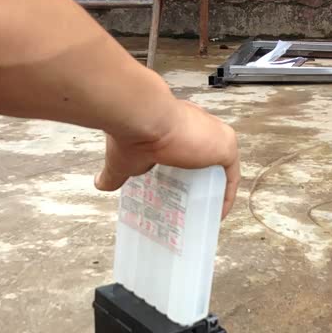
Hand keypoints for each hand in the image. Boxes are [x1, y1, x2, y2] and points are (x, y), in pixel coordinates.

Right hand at [95, 100, 239, 218]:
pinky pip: (231, 179)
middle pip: (206, 163)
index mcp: (178, 126)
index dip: (185, 175)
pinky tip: (216, 216)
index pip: (188, 153)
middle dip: (200, 186)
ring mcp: (215, 135)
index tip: (178, 196)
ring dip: (214, 193)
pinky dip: (226, 198)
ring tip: (202, 215)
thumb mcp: (122, 160)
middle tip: (189, 210)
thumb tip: (100, 184)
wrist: (142, 116)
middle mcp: (200, 128)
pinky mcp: (226, 146)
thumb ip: (115, 173)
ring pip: (220, 170)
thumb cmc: (132, 131)